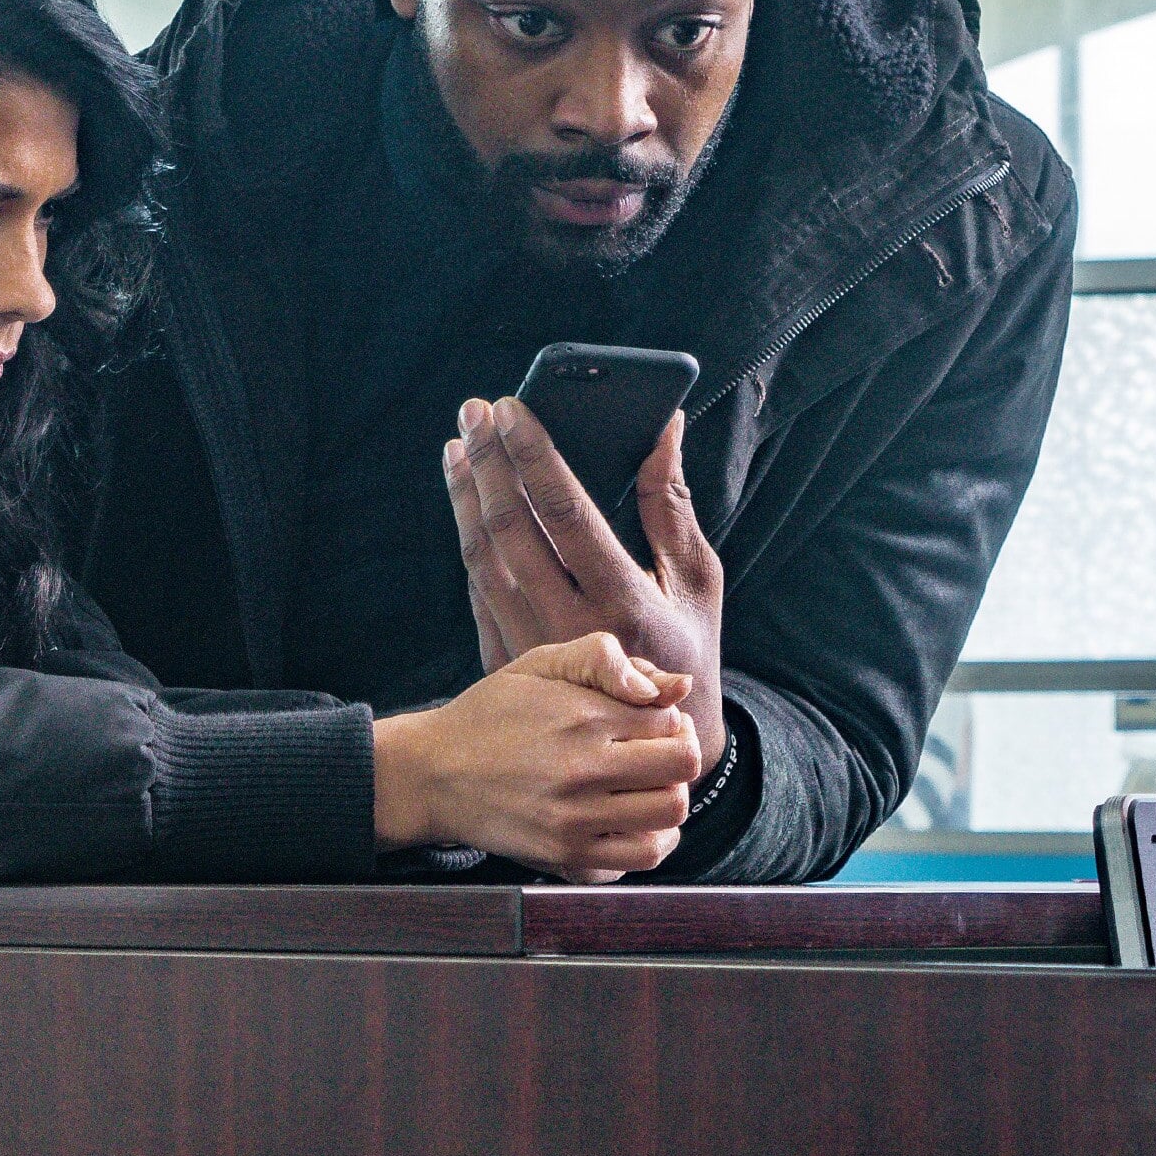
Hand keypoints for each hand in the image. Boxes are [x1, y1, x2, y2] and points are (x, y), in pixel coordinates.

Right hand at [370, 632, 705, 877]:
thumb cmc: (490, 713)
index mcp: (579, 716)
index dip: (665, 716)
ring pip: (671, 812)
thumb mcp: (538, 665)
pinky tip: (634, 818)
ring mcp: (575, 818)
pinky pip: (644, 855)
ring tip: (644, 785)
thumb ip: (604, 659)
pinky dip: (654, 837)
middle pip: (682, 765)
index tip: (644, 719)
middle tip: (653, 750)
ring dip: (669, 795)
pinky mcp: (566, 854)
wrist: (432, 774)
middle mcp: (581, 769)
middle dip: (677, 752)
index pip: (668, 719)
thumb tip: (675, 687)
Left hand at [446, 398, 727, 769]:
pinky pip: (476, 591)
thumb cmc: (686, 648)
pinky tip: (465, 503)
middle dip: (489, 462)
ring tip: (459, 447)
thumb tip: (665, 428)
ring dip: (466, 497)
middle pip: (511, 530)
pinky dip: (468, 541)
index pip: (565, 513)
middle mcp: (570, 628)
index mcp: (624, 603)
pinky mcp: (506, 663)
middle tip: (474, 412)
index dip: (532, 456)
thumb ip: (671, 505)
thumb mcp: (696, 580)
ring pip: (481, 558)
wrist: (654, 746)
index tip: (510, 409)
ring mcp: (531, 650)